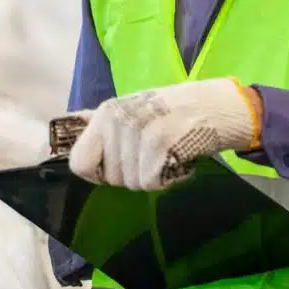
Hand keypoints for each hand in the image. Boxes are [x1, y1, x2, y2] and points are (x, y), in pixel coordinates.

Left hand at [67, 78, 261, 190]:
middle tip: (155, 154)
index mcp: (105, 113)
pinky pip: (152, 183)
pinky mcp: (159, 144)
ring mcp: (137, 131)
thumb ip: (103, 127)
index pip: (79, 162)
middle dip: (134, 174)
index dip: (97, 174)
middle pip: (111, 178)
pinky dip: (170, 178)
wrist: (218, 105)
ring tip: (168, 154)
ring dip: (153, 176)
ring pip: (133, 183)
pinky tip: (180, 160)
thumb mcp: (132, 110)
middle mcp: (117, 120)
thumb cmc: (173, 111)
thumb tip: (70, 140)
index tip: (119, 169)